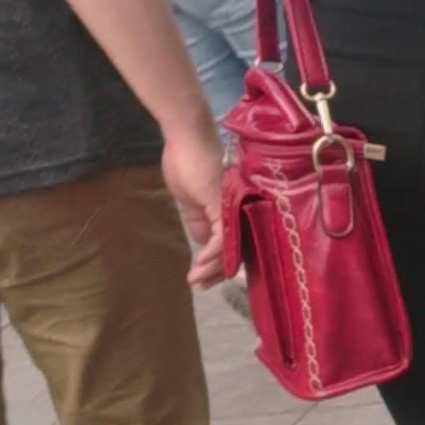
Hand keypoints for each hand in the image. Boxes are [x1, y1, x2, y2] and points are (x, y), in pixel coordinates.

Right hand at [161, 114, 225, 287]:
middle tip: (201, 286)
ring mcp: (235, 208)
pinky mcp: (226, 206)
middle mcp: (239, 211)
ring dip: (212, 268)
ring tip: (196, 280)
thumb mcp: (190, 200)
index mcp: (231, 210)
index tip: (203, 277)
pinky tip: (199, 264)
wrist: (185, 139)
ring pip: (230, 248)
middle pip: (236, 249)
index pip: (232, 243)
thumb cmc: (187, 162)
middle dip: (217, 272)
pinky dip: (211, 255)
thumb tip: (202, 243)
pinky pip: (223, 239)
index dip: (219, 263)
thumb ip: (199, 221)